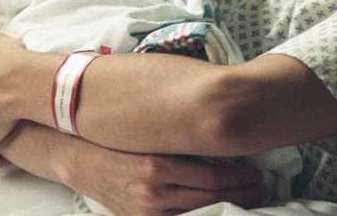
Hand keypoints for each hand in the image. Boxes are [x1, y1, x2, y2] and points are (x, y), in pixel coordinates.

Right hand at [68, 143, 266, 215]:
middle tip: (261, 185)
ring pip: (198, 213)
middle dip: (241, 194)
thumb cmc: (113, 134)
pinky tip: (215, 206)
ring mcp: (145, 212)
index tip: (257, 172)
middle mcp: (152, 194)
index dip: (240, 178)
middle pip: (210, 199)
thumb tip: (218, 135)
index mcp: (155, 165)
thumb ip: (180, 135)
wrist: (75, 156)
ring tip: (247, 197)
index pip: (212, 179)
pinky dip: (201, 214)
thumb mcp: (147, 129)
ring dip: (227, 205)